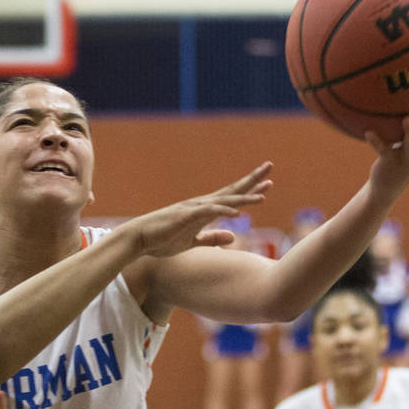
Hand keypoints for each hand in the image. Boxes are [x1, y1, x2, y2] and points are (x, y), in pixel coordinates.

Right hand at [125, 164, 270, 256]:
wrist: (139, 239)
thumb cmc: (162, 240)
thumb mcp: (192, 242)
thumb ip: (212, 238)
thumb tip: (233, 235)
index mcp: (204, 210)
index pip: (231, 197)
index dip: (250, 191)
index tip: (267, 184)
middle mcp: (201, 204)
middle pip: (232, 190)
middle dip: (252, 180)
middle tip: (270, 167)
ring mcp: (193, 209)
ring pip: (224, 200)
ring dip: (244, 197)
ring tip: (263, 194)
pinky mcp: (185, 217)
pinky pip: (208, 213)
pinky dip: (223, 211)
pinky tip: (238, 213)